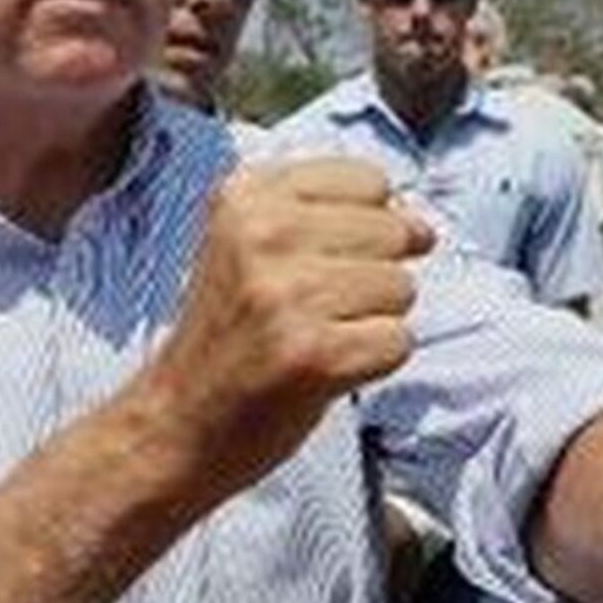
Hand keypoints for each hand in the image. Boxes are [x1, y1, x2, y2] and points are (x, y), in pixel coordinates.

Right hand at [131, 157, 430, 503]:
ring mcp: (287, 293)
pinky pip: (398, 340)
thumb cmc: (230, 335)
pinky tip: (325, 369)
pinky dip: (373, 363)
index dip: (368, 227)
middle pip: (393, 233)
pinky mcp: (312, 351)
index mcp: (245, 195)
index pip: (370, 182)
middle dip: (373, 277)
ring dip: (372, 322)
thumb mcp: (252, 245)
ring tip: (314, 338)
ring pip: (401, 288)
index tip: (325, 261)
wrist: (179, 421)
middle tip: (312, 310)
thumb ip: (332, 216)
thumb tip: (424, 227)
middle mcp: (262, 234)